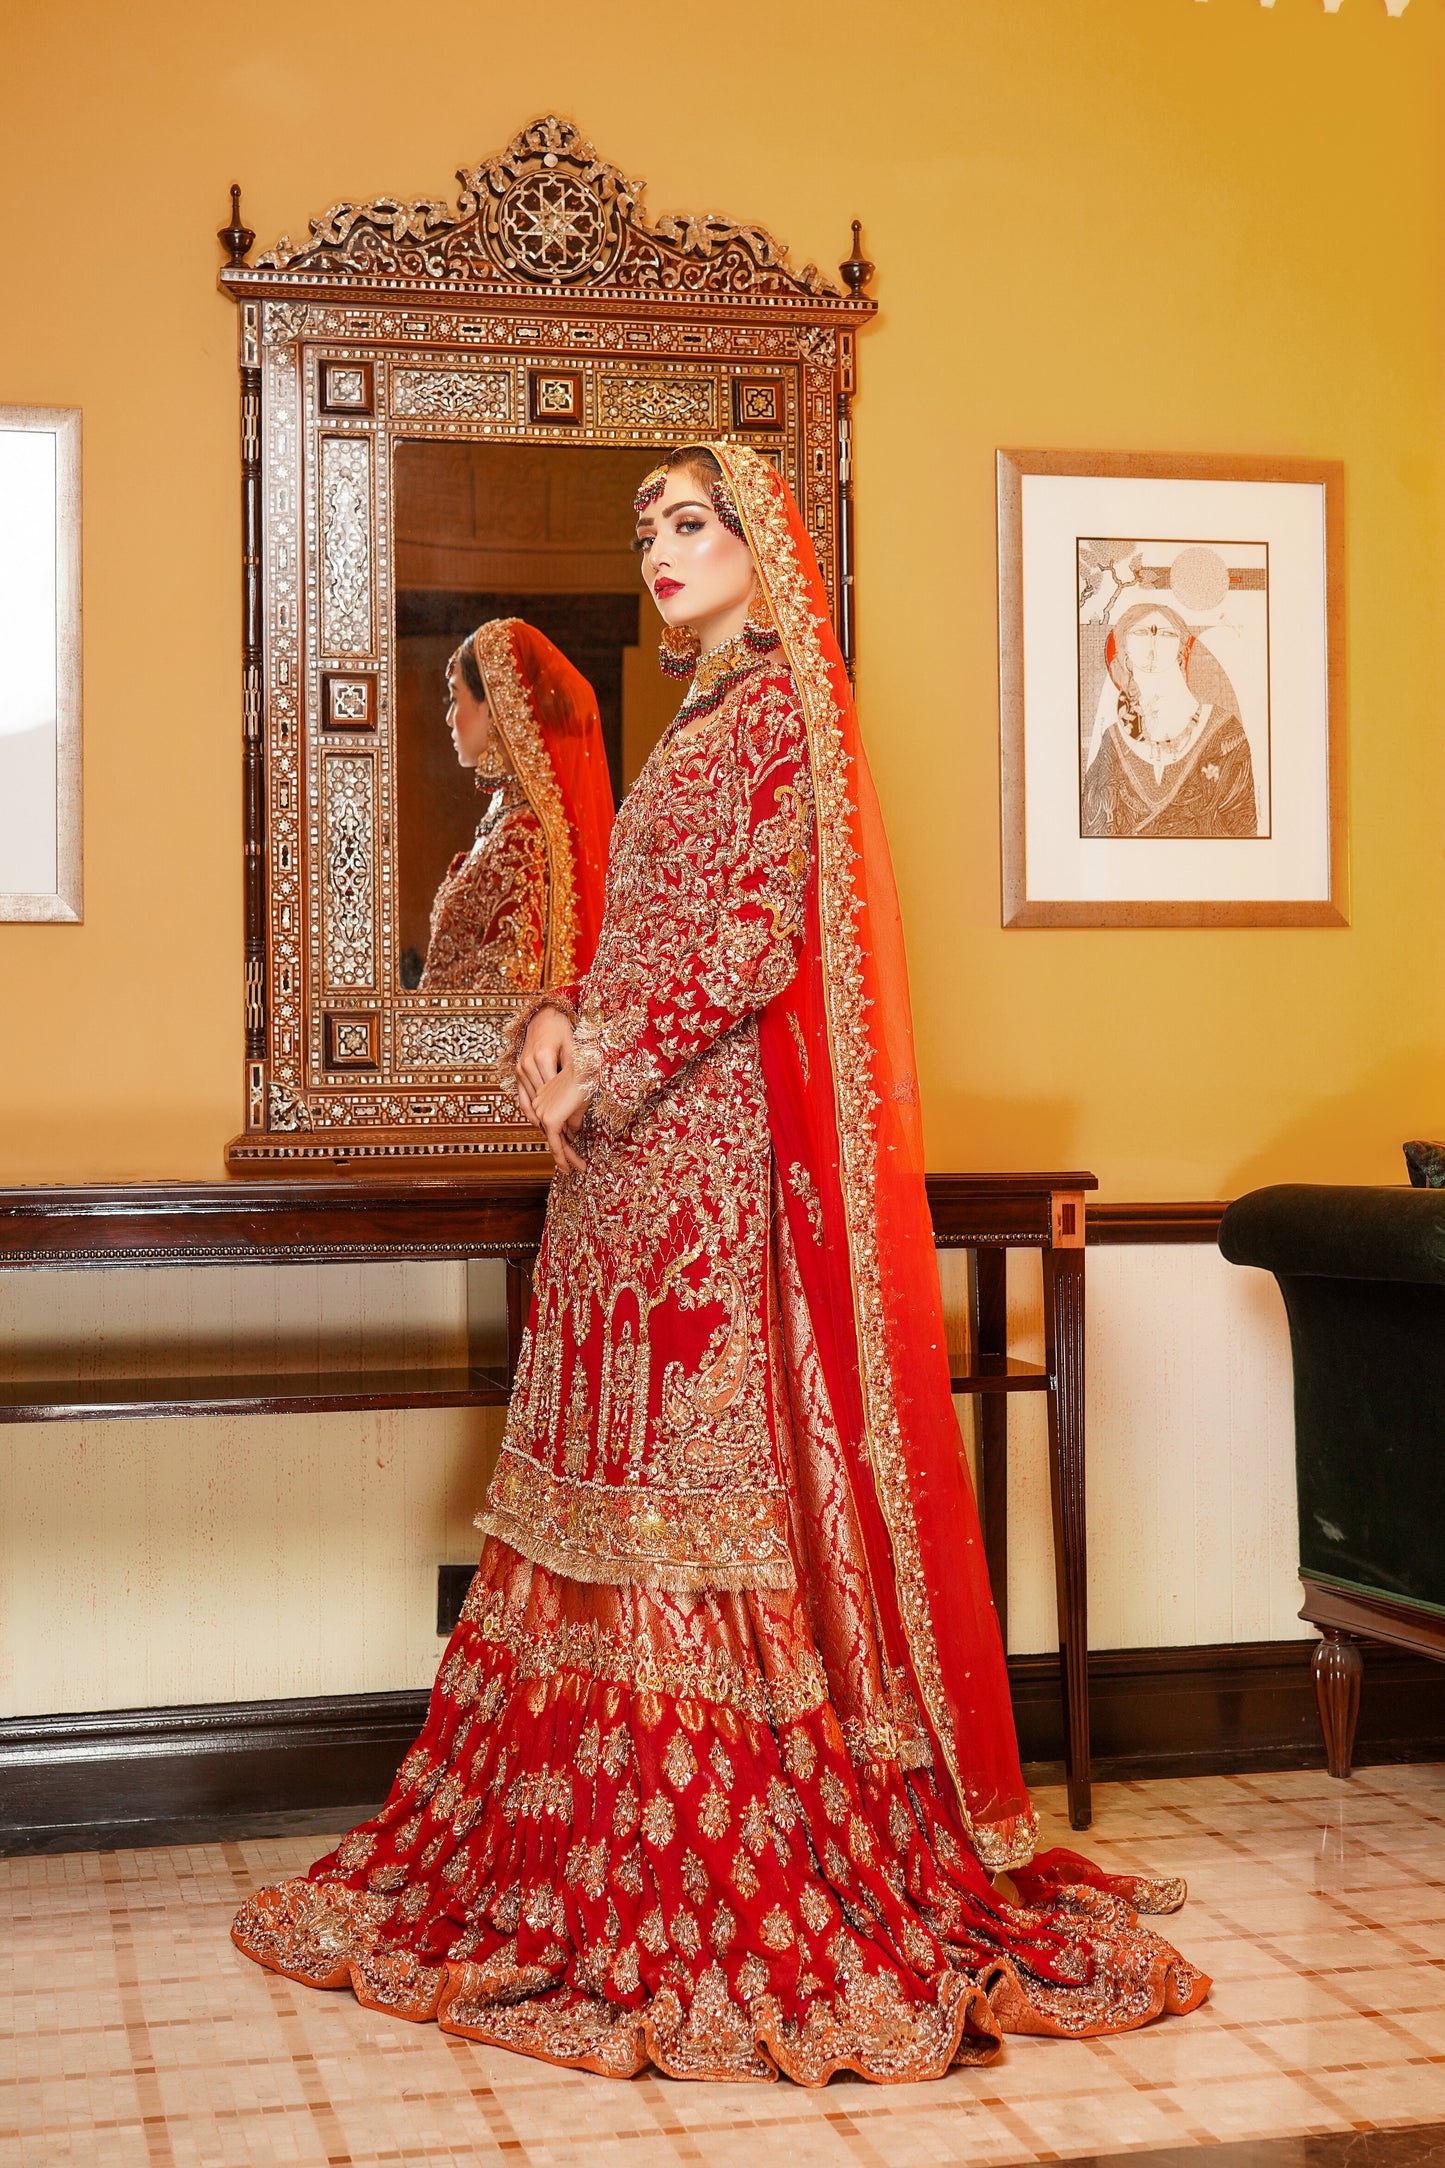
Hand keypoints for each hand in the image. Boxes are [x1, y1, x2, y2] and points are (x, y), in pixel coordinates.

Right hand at [515, 1007, 576, 1125]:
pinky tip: (540, 1124)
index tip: (573, 1131)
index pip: (553, 1095)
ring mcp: (520, 1069)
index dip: (563, 1114)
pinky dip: (530, 1112)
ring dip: (542, 1120)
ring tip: (556, 1135)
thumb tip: (582, 1098)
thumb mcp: (574, 1048)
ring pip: (530, 1103)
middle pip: (541, 1102)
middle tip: (567, 1140)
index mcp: (543, 1058)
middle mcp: (528, 1065)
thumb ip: (576, 1072)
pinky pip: (521, 1098)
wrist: (543, 1016)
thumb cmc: (561, 1030)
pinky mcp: (517, 1072)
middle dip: (553, 1122)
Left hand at [530, 1059, 593, 1174]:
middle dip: (566, 1152)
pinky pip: (555, 1143)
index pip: (553, 1125)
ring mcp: (542, 1113)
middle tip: (574, 1165)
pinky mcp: (549, 1119)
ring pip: (555, 1141)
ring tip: (579, 1167)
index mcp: (542, 1099)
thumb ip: (572, 1117)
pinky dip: (561, 1156)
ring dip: (568, 1156)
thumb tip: (573, 1132)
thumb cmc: (583, 1080)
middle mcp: (539, 1107)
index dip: (563, 1140)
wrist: (583, 1069)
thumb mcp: (578, 1102)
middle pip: (553, 1135)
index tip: (572, 1150)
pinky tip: (568, 1167)